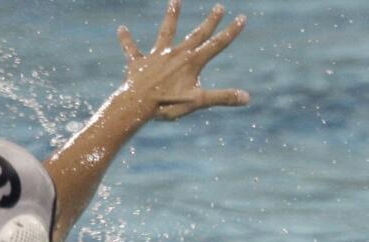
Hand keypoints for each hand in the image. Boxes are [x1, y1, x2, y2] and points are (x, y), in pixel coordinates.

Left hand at [118, 0, 249, 120]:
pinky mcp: (139, 62)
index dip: (231, 32)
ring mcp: (157, 56)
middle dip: (210, 20)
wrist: (138, 104)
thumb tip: (247, 98)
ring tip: (175, 0)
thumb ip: (222, 97)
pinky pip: (131, 49)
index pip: (217, 44)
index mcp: (192, 62)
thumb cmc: (168, 104)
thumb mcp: (198, 102)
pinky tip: (121, 29)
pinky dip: (126, 39)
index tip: (241, 18)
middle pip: (197, 34)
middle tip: (219, 6)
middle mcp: (176, 54)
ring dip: (172, 16)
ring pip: (166, 32)